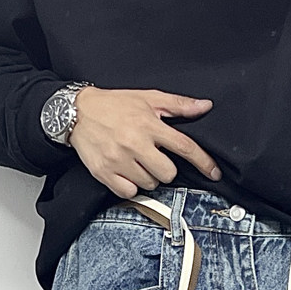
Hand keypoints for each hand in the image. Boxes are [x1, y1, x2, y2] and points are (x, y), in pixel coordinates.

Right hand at [70, 87, 221, 197]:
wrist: (77, 112)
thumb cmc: (114, 105)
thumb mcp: (147, 98)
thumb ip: (178, 105)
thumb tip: (204, 106)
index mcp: (149, 124)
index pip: (184, 146)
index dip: (203, 161)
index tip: (214, 172)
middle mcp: (135, 143)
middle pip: (168, 173)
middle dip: (165, 168)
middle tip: (153, 157)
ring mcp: (119, 160)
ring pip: (150, 184)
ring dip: (147, 176)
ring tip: (136, 160)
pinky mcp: (106, 173)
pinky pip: (130, 191)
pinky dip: (131, 185)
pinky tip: (125, 171)